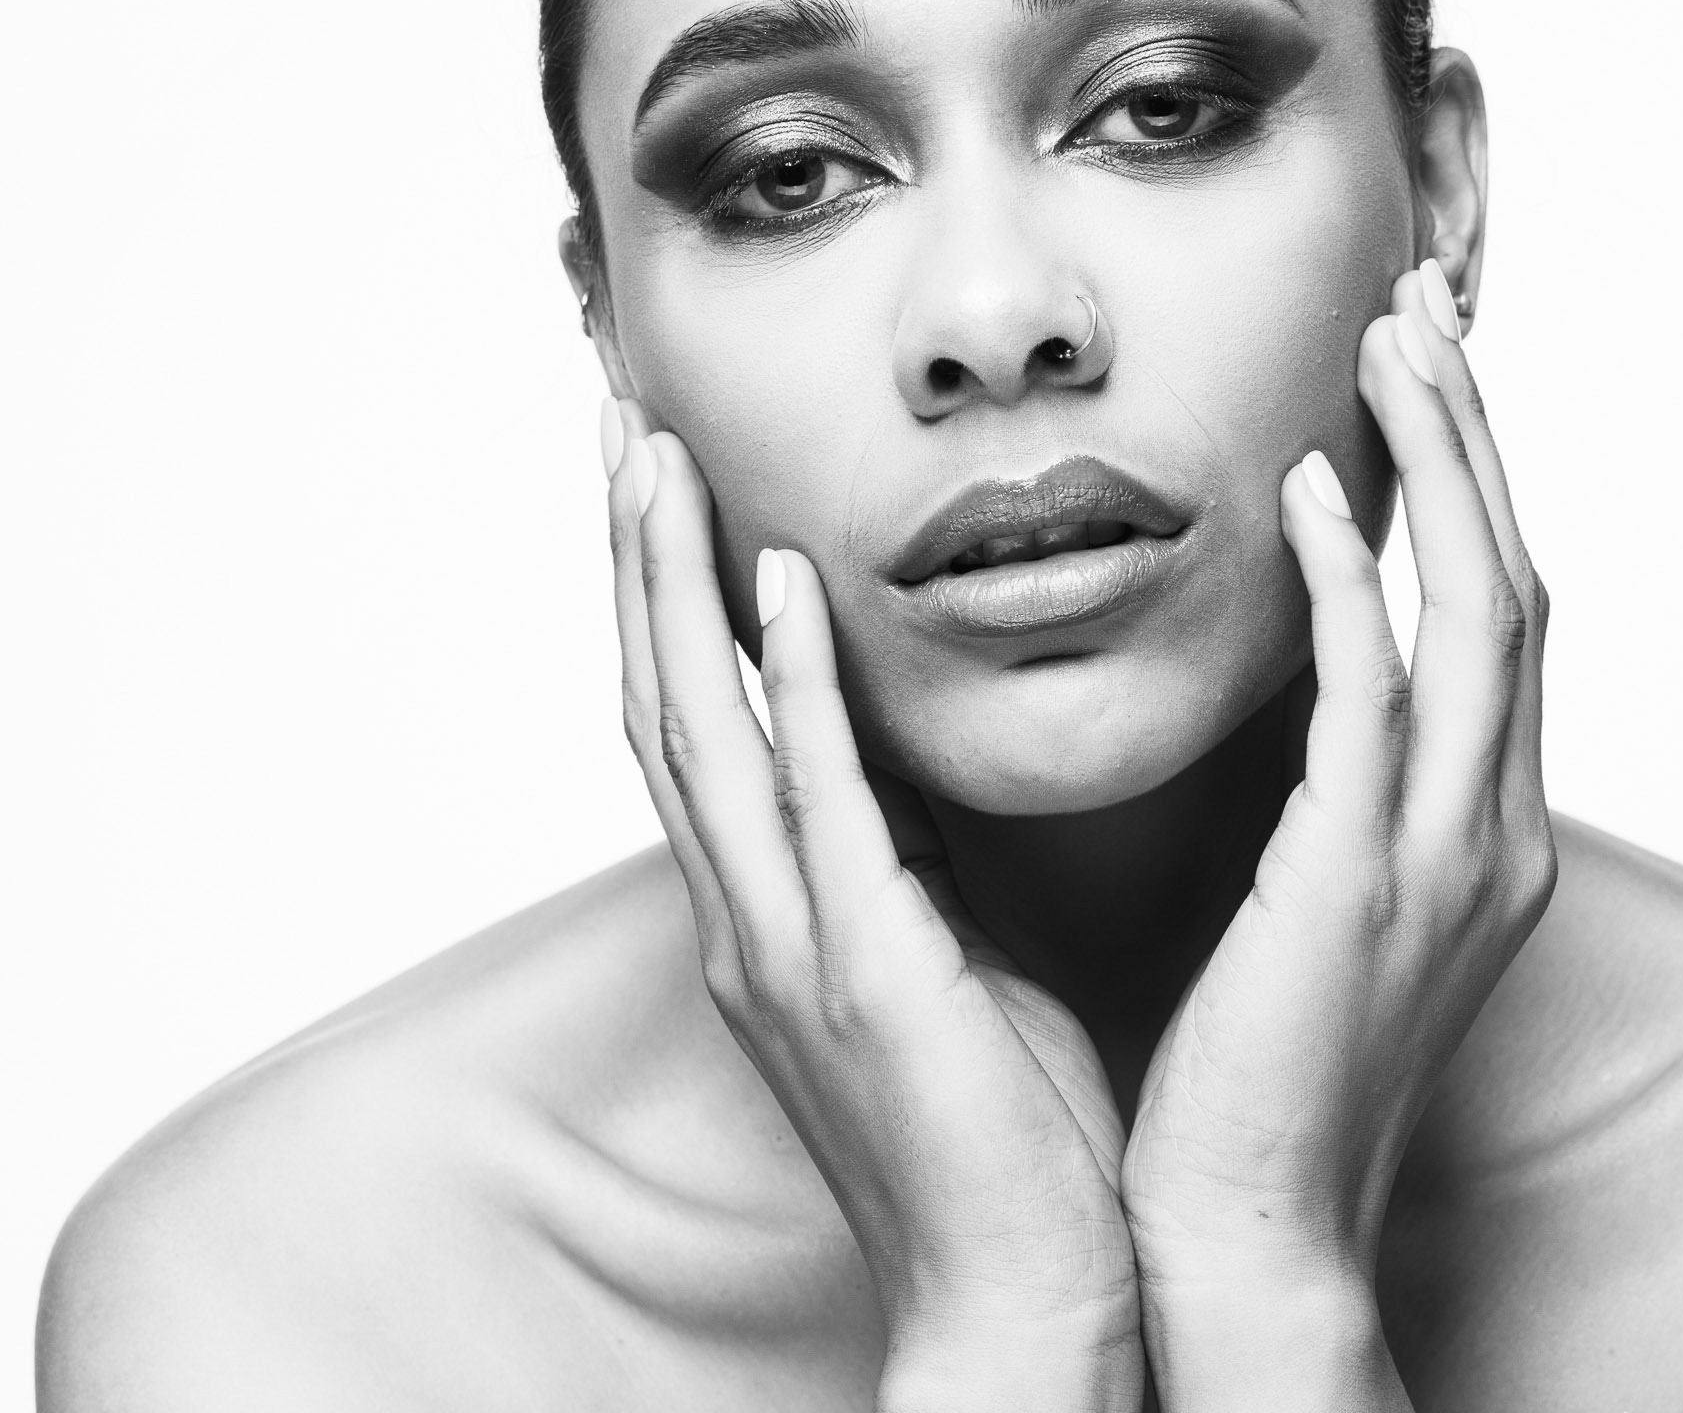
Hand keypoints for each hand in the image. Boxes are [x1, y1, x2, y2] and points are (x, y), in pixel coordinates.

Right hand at [601, 401, 1144, 1411]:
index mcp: (766, 911)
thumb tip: (904, 742)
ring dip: (671, 587)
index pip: (692, 720)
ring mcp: (787, 943)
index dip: (662, 597)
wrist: (1017, 1298)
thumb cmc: (990, 1130)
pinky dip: (784, 685)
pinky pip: (812, 802)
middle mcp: (744, 915)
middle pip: (660, 698)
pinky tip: (773, 581)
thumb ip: (897, 850)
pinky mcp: (861, 971)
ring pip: (699, 729)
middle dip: (634, 560)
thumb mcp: (934, 954)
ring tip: (655, 462)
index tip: (659, 482)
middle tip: (620, 428)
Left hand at [1121, 265, 1554, 1410]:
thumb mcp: (1316, 892)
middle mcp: (1491, 827)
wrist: (1243, 1224)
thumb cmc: (1259, 1060)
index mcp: (1473, 828)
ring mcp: (1444, 855)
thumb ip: (1325, 781)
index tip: (1414, 374)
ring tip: (1393, 345)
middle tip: (1422, 312)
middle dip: (1475, 439)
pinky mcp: (1363, 881)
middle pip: (1512, 581)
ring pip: (1479, 614)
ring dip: (1442, 468)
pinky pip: (1379, 701)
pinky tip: (1315, 489)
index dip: (1469, 483)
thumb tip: (1280, 674)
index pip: (1492, 614)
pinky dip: (1355, 584)